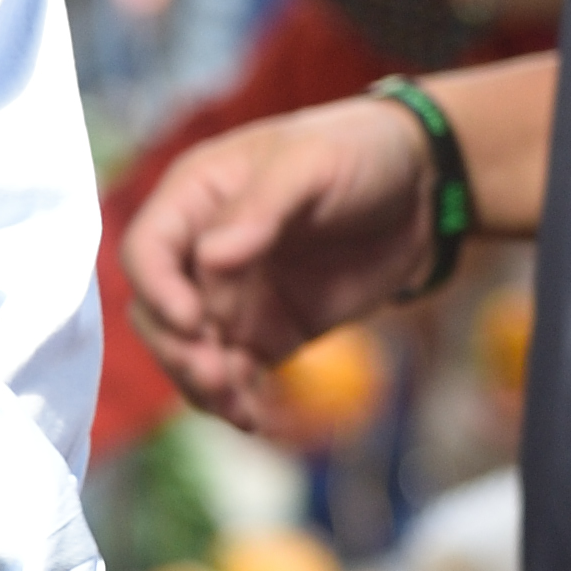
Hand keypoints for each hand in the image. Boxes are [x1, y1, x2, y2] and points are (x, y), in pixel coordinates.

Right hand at [122, 98, 434, 433]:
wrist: (422, 189)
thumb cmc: (359, 152)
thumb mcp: (312, 164)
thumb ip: (260, 208)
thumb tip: (211, 259)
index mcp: (195, 196)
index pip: (148, 249)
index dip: (158, 289)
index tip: (193, 321)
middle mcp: (200, 250)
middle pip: (157, 311)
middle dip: (178, 348)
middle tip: (217, 373)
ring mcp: (231, 296)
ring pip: (188, 352)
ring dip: (201, 383)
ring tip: (239, 406)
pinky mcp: (265, 332)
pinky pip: (233, 375)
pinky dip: (234, 400)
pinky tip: (254, 418)